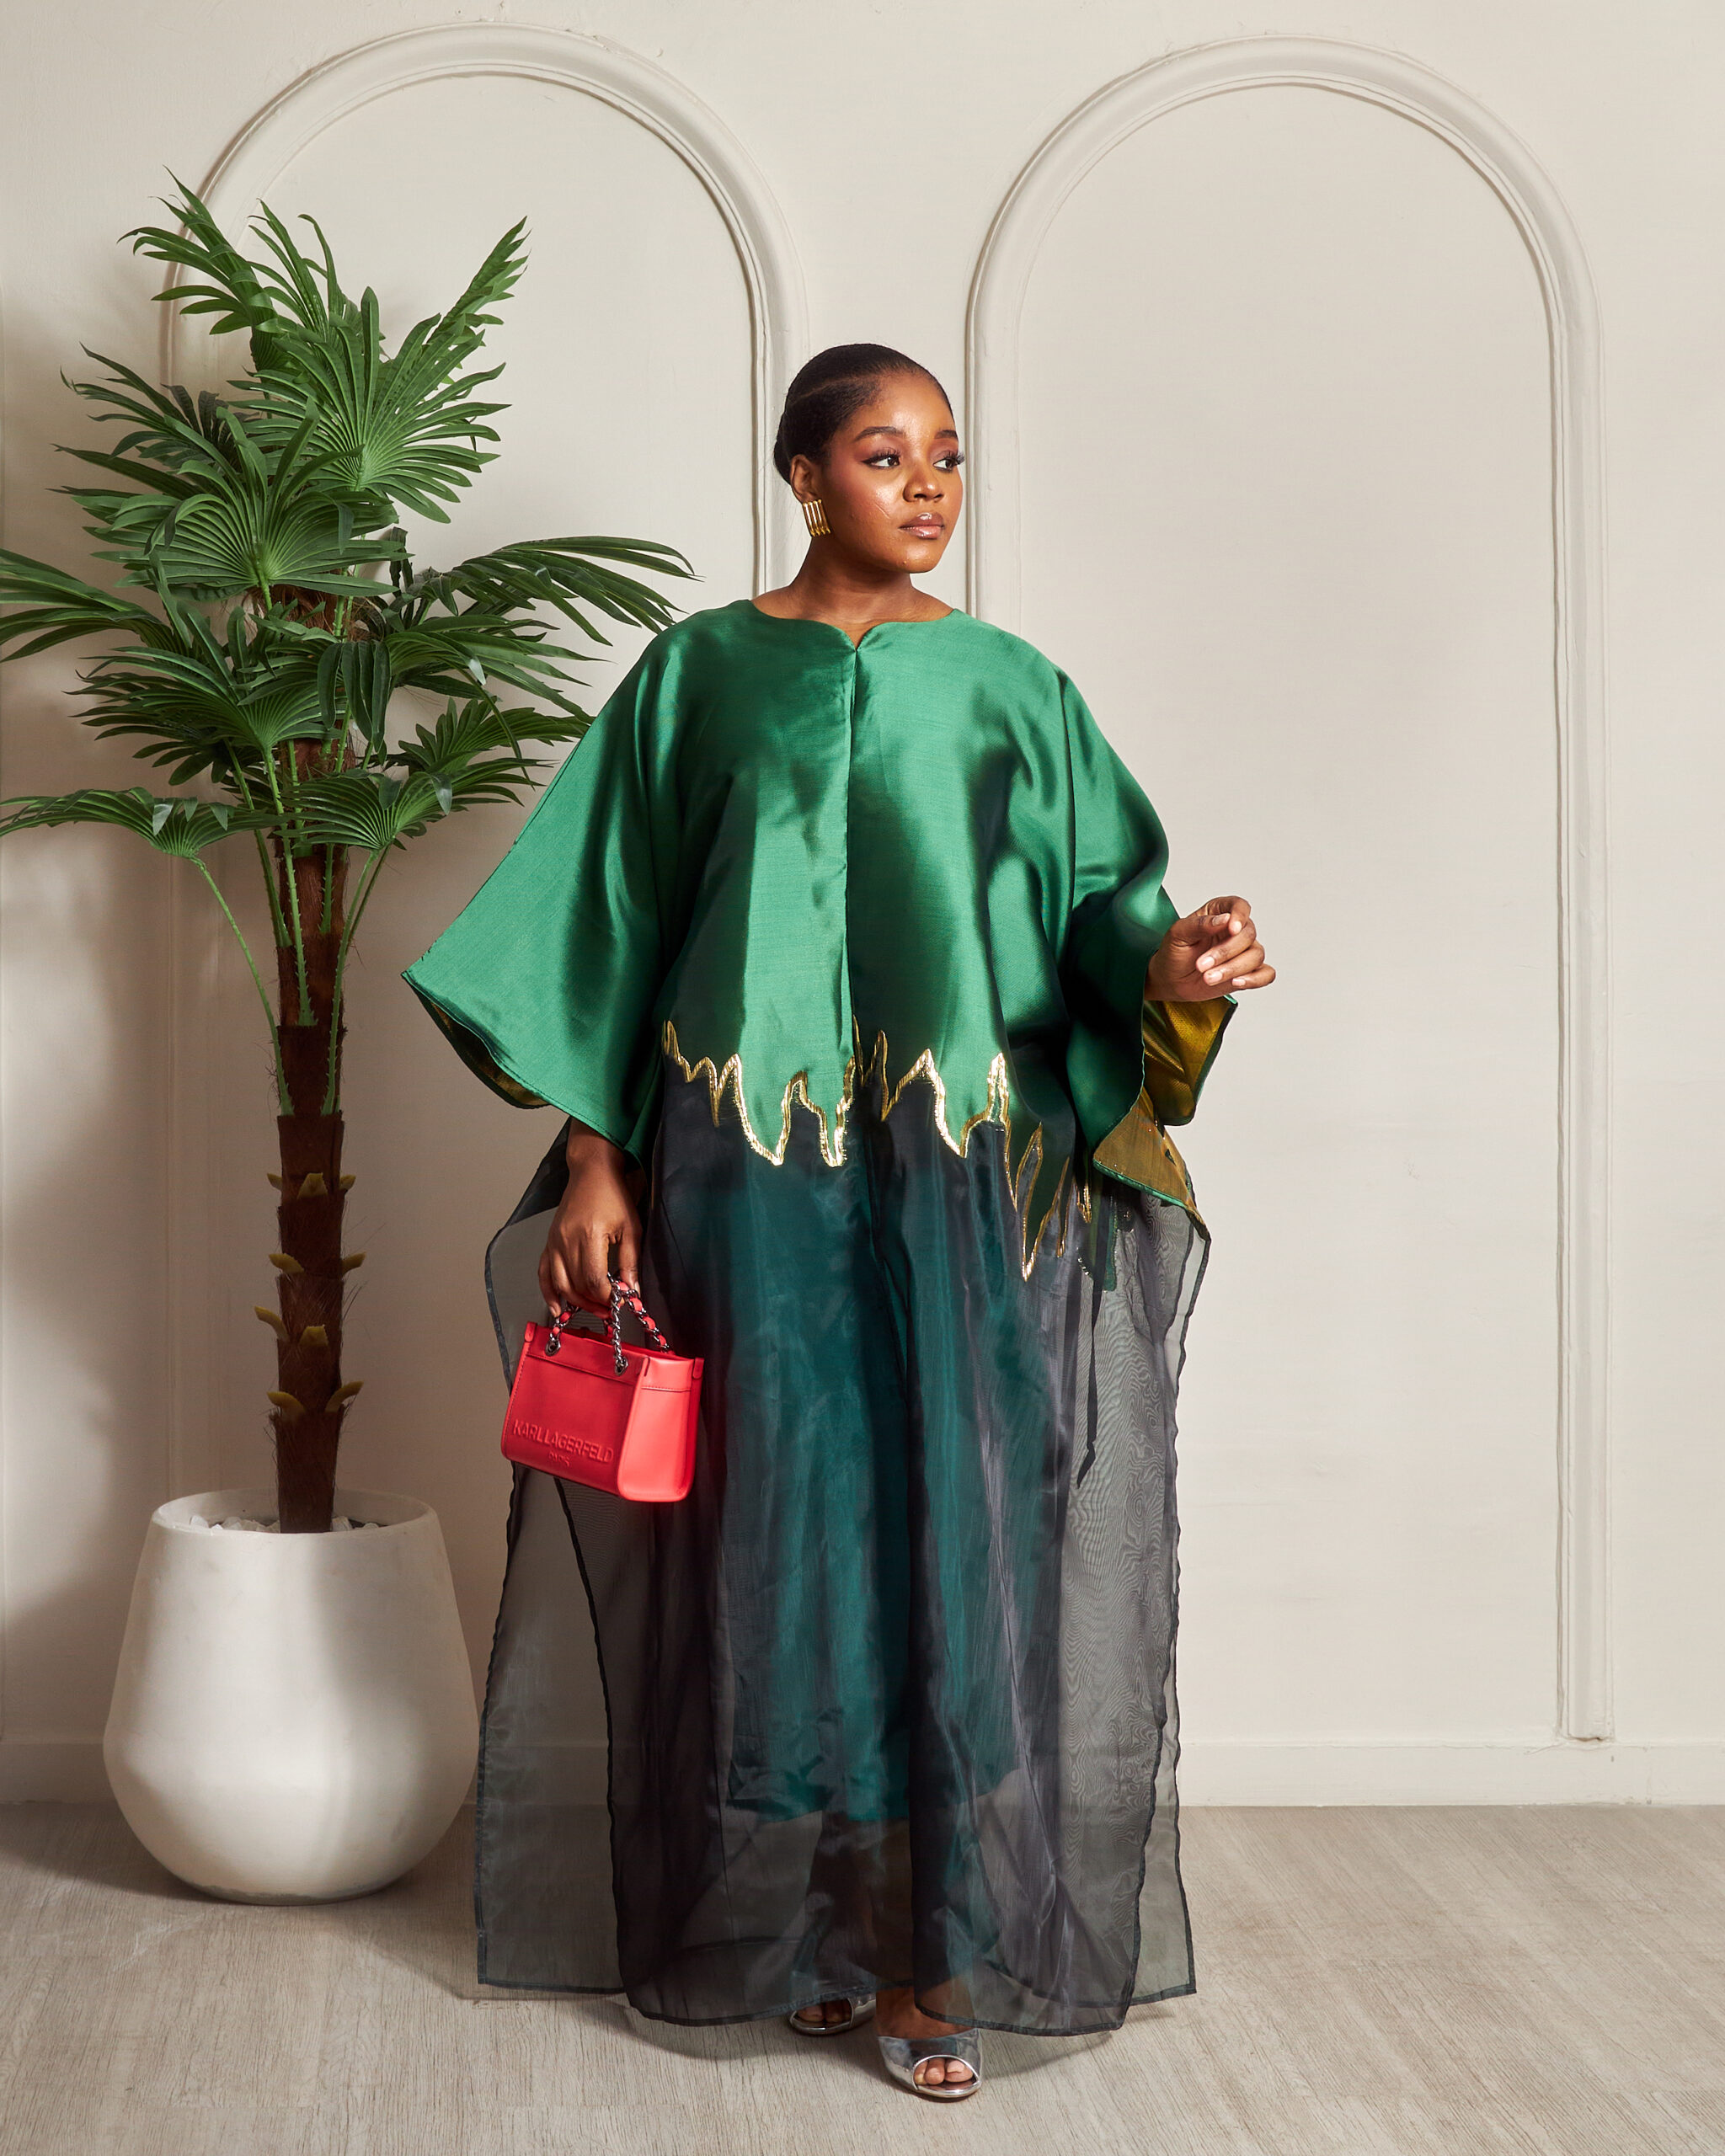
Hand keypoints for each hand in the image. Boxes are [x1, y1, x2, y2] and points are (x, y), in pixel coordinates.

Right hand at [539, 1122, 641, 1314]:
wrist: (591, 1173)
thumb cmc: (613, 1196)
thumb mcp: (631, 1227)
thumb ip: (630, 1262)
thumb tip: (632, 1291)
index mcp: (590, 1235)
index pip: (595, 1279)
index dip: (607, 1297)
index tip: (618, 1302)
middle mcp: (567, 1240)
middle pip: (577, 1285)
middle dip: (593, 1303)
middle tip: (608, 1311)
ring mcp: (555, 1242)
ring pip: (560, 1283)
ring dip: (576, 1302)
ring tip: (592, 1310)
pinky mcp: (549, 1242)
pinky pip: (544, 1273)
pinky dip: (549, 1293)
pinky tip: (557, 1308)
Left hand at [1147, 895, 1275, 1001]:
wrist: (1170, 980)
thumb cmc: (1174, 952)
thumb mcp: (1178, 934)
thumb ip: (1199, 924)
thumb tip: (1225, 919)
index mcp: (1219, 913)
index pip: (1239, 906)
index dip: (1240, 915)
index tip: (1231, 928)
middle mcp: (1236, 931)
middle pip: (1248, 934)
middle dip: (1225, 952)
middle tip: (1201, 965)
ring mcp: (1244, 952)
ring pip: (1256, 955)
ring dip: (1233, 968)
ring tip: (1208, 978)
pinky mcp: (1248, 972)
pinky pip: (1266, 974)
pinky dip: (1256, 979)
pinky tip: (1236, 982)